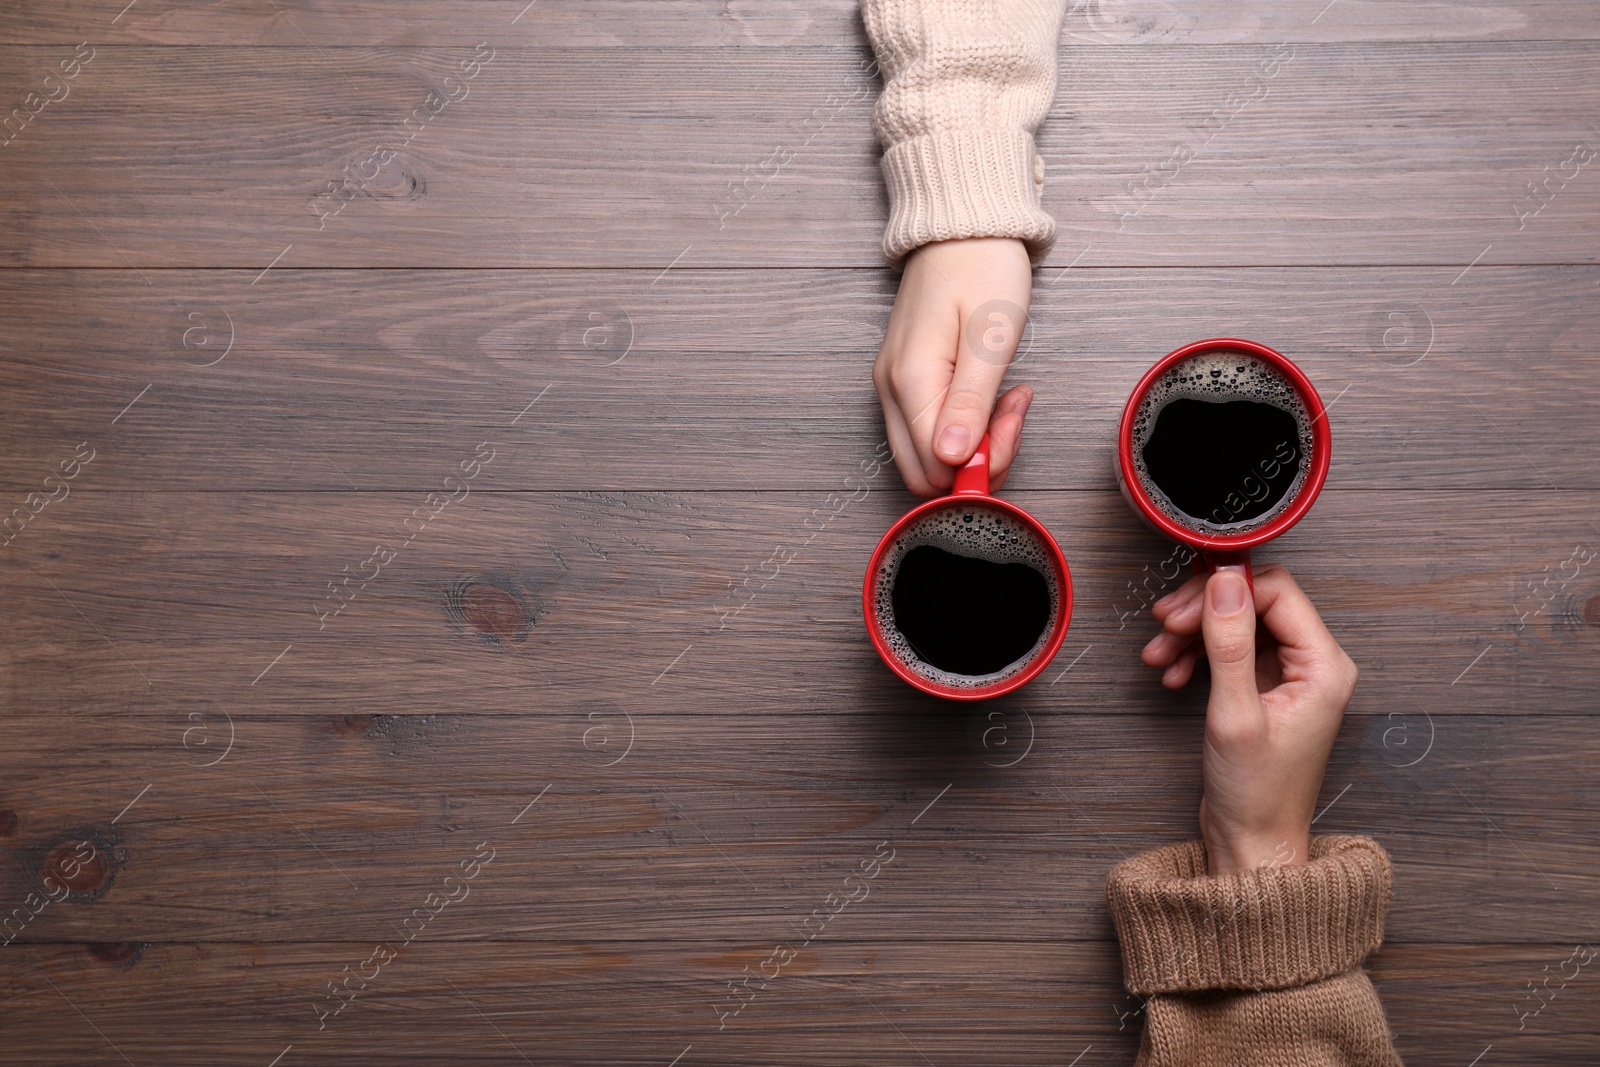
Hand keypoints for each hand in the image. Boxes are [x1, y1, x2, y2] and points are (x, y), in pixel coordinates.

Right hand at [873, 237, 1034, 497]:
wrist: (962, 227)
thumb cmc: (983, 269)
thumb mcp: (991, 337)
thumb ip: (971, 403)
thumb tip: (953, 459)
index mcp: (911, 380)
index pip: (936, 467)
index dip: (980, 465)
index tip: (1014, 422)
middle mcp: (892, 390)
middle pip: (927, 472)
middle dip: (978, 461)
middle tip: (1013, 416)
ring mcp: (894, 387)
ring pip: (930, 454)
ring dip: (977, 443)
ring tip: (1008, 399)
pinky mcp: (905, 382)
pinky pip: (930, 429)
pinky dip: (965, 426)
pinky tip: (990, 395)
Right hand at [1139, 564, 1357, 874]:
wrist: (1253, 842)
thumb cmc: (1257, 794)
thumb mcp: (1235, 714)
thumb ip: (1229, 644)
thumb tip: (1223, 583)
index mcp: (1325, 666)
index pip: (1277, 593)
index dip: (1225, 591)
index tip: (1182, 606)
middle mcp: (1313, 665)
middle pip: (1255, 603)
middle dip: (1203, 611)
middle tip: (1165, 624)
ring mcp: (1289, 675)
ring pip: (1236, 624)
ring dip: (1192, 633)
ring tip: (1159, 653)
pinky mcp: (1265, 687)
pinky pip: (1229, 649)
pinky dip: (1196, 654)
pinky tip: (1172, 672)